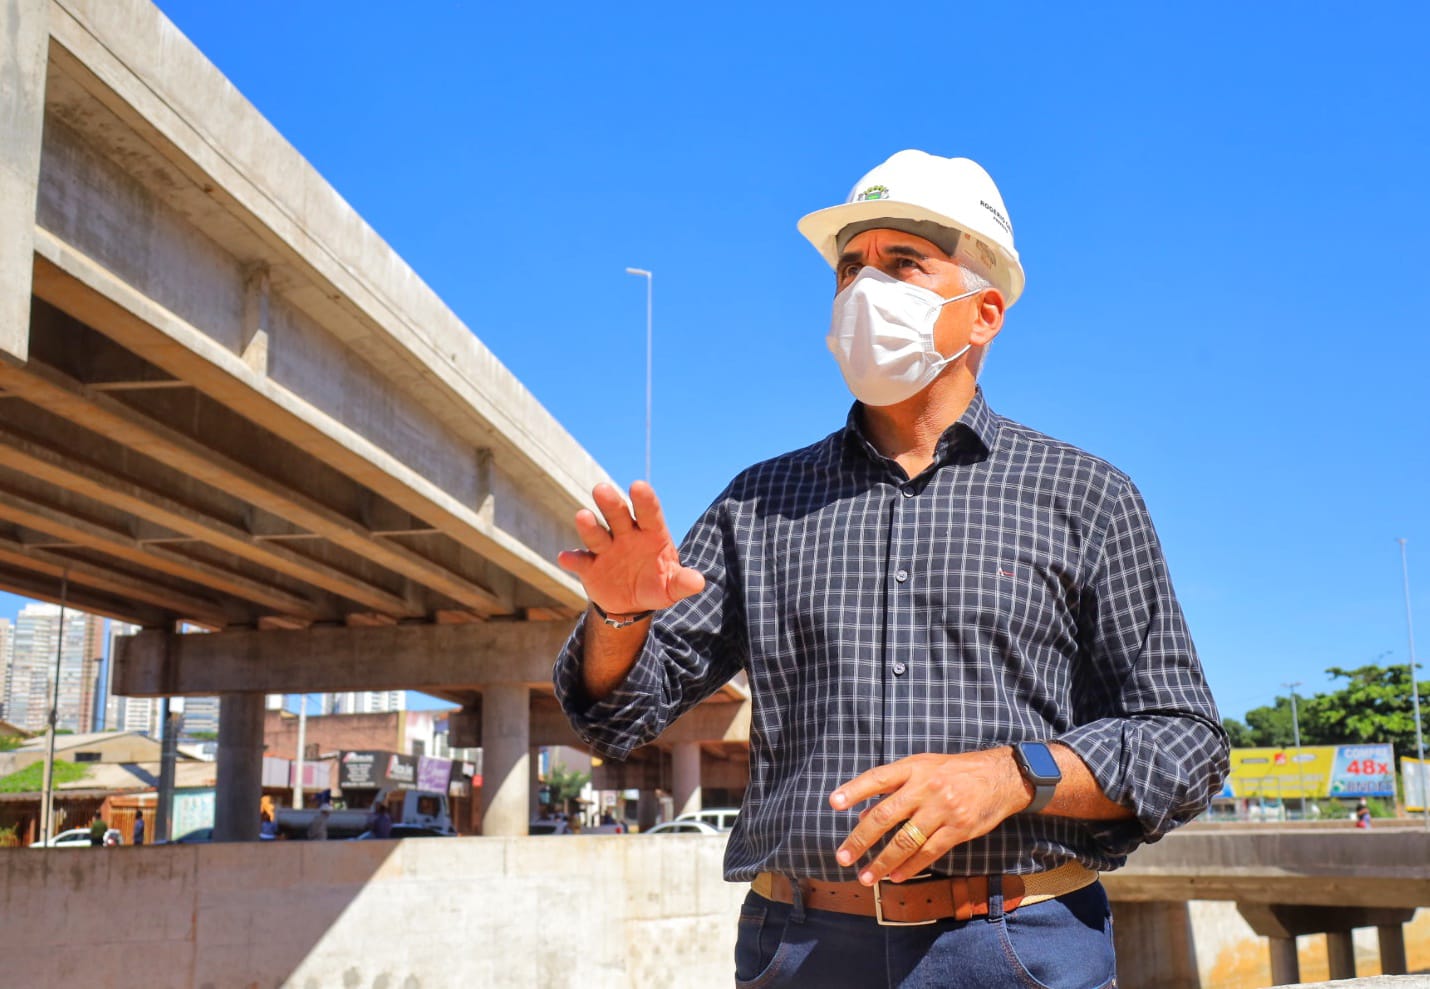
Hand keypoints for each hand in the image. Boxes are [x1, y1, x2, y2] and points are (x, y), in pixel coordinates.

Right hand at [556, 481, 704, 614]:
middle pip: (618, 515)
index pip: (649, 513)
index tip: (638, 487)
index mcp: (650, 533)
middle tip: (601, 489)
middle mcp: (626, 534)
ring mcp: (606, 548)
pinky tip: (566, 558)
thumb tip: (698, 582)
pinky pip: (580, 560)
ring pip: (597, 534)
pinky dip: (573, 559)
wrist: (632, 603)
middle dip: (610, 503)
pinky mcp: (589, 566)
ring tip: (583, 516)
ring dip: (589, 526)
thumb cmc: (657, 584)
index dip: (644, 500)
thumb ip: (682, 582)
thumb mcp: (671, 586)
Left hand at [829, 749, 1029, 885]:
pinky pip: (929, 852)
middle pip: (885, 815)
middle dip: (861, 839)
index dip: (854, 790)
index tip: (833, 803)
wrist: (1002, 776)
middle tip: (843, 857)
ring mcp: (943, 809)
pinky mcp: (959, 829)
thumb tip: (863, 814)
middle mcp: (926, 787)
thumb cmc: (955, 771)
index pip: (877, 778)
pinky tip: (896, 876)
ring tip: (866, 877)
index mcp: (914, 768)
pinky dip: (910, 866)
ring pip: (905, 840)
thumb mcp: (924, 768)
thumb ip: (894, 788)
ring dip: (883, 861)